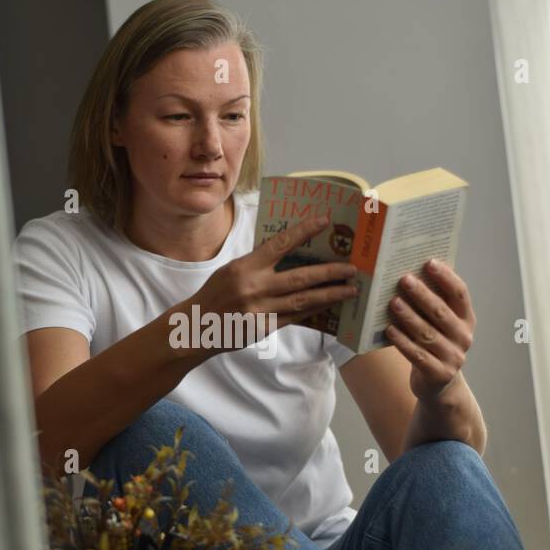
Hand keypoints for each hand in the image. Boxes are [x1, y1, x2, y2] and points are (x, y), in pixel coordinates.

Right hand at [188, 212, 359, 352]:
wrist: (197, 326)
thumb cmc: (216, 293)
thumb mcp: (232, 270)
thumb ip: (259, 262)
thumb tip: (290, 251)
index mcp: (245, 267)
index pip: (279, 244)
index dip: (303, 231)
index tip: (324, 221)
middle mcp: (254, 287)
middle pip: (301, 277)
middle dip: (330, 272)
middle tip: (352, 268)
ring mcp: (260, 310)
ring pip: (303, 301)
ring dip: (330, 294)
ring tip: (350, 289)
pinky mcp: (264, 328)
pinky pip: (295, 318)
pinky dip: (314, 312)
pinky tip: (330, 307)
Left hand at [385, 259, 475, 402]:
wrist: (438, 385)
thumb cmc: (434, 344)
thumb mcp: (439, 325)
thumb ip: (433, 303)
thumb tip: (411, 272)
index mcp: (467, 319)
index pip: (460, 294)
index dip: (446, 277)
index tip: (429, 262)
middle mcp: (464, 337)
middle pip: (441, 312)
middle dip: (422, 294)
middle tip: (404, 279)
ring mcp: (453, 357)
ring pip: (427, 333)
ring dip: (409, 317)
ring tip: (393, 302)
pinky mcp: (439, 374)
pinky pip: (417, 355)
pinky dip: (402, 341)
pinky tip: (389, 330)